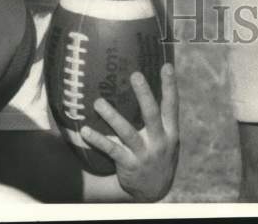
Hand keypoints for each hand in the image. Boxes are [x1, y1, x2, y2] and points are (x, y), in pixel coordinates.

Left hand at [80, 64, 179, 201]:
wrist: (155, 191)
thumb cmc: (159, 155)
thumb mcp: (168, 139)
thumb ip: (162, 119)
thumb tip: (148, 88)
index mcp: (171, 132)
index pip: (172, 105)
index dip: (170, 85)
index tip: (166, 66)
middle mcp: (159, 141)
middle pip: (152, 114)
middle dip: (144, 94)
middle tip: (135, 75)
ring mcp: (144, 154)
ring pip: (127, 132)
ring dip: (112, 116)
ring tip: (98, 102)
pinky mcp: (128, 164)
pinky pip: (111, 150)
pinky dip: (98, 140)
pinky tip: (85, 131)